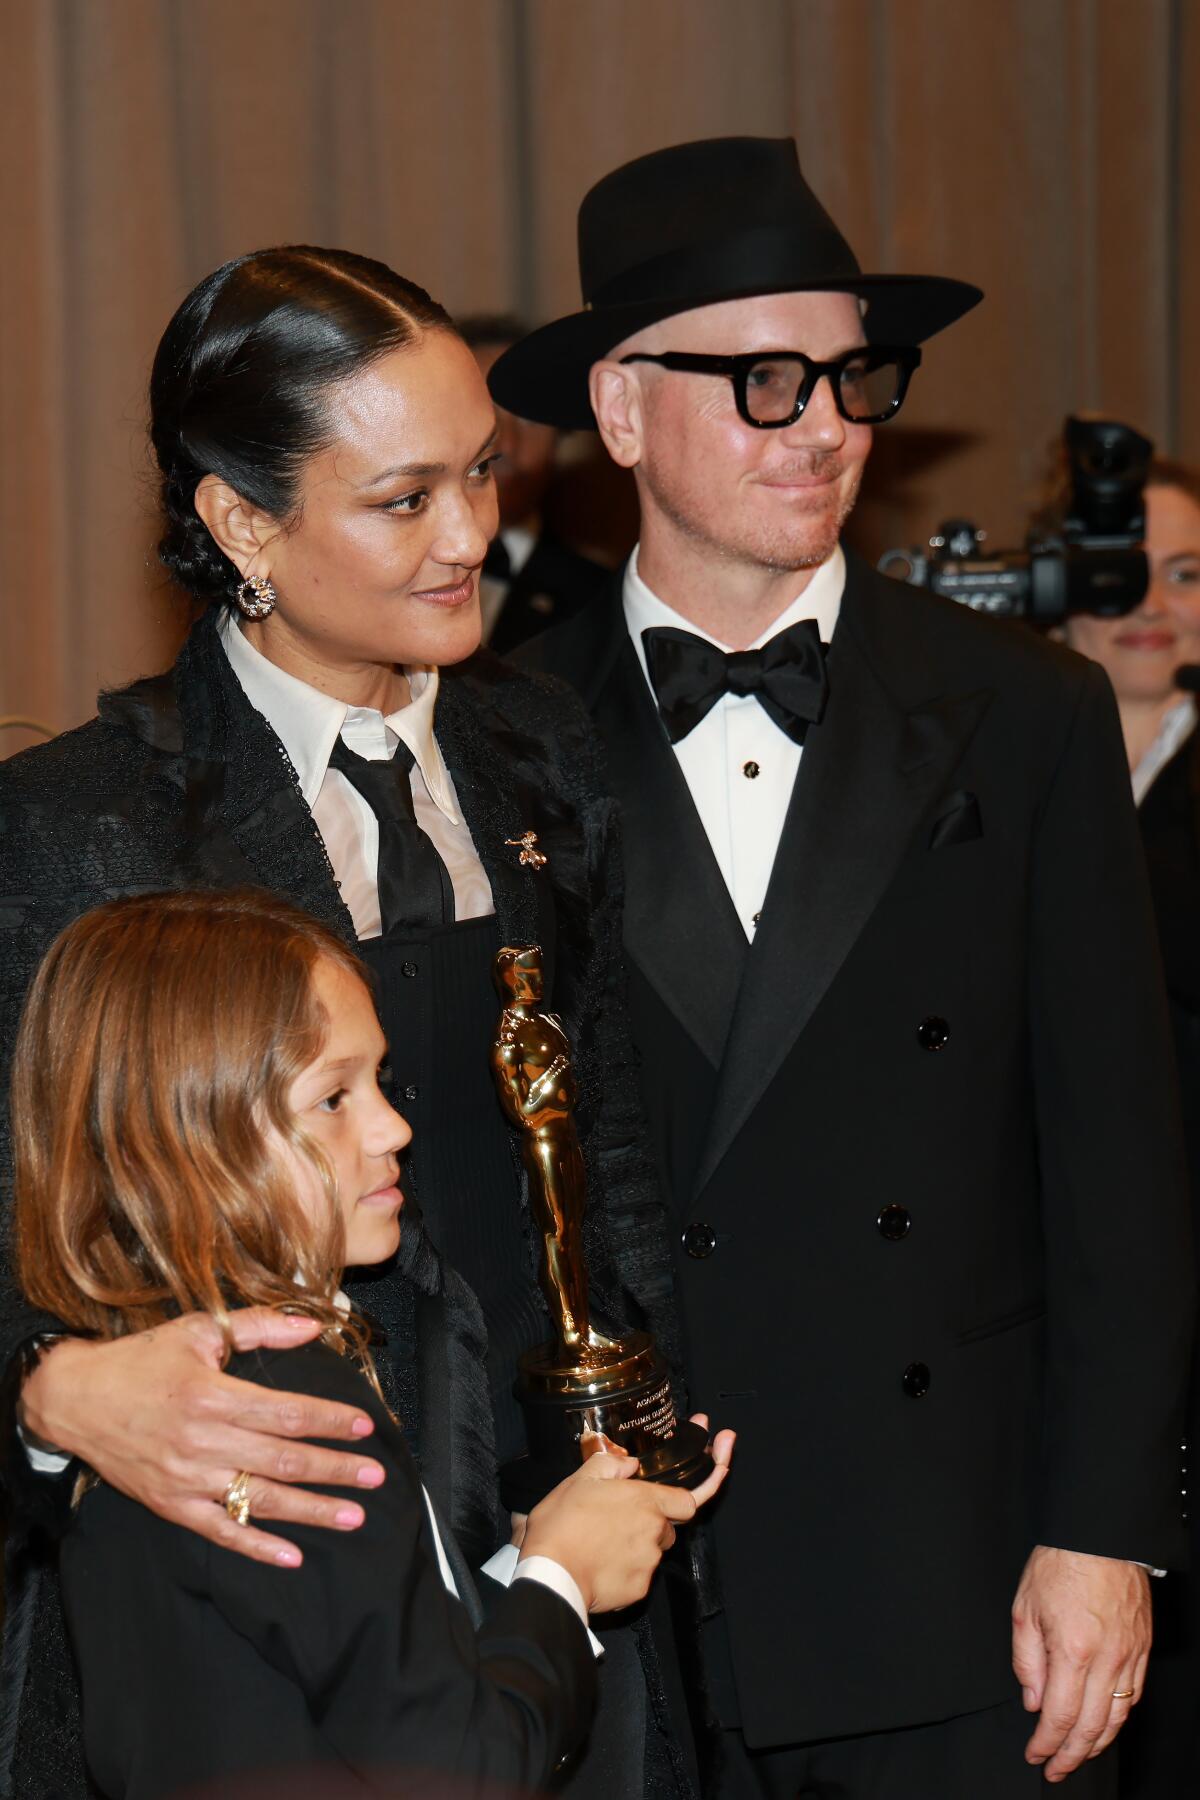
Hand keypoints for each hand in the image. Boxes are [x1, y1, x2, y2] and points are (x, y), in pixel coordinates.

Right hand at [19, 1312, 385, 1566]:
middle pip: (283, 1459)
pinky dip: (257, 1545)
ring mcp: (187, 1479)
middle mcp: (203, 1441)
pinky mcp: (171, 1504)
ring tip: (353, 1515)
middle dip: (335, 1469)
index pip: (288, 1413)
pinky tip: (292, 1555)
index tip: (365, 1427)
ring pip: (261, 1499)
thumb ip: (260, 1327)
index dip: (330, 1421)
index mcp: (214, 1395)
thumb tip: (312, 1325)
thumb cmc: (142, 1360)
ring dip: (312, 1511)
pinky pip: (221, 1531)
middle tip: (376, 1476)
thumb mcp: (199, 1330)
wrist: (75, 1399)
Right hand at [520, 1417, 732, 1612]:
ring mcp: (648, 1564)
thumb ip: (611, 1465)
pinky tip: (597, 1560)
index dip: (697, 1489)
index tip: (716, 1467)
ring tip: (596, 1538)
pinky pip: (637, 1574)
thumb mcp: (580, 1480)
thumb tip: (629, 1466)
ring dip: (632, 1543)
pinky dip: (622, 1567)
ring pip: (650, 1550)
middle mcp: (654, 1533)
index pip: (689, 1499)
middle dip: (648, 1519)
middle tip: (614, 1515)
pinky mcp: (637, 1590)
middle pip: (666, 1525)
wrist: (550, 1577)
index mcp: (645, 1502)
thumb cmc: (562, 1527)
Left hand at [1012, 1545, 1150, 1779]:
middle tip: (1055, 1769)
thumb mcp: (1024, 1608)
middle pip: (1091, 1727)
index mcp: (1072, 1650)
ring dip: (1097, 1744)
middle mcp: (1105, 1659)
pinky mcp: (1142, 1648)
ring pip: (1117, 1717)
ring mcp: (1129, 1655)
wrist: (1099, 1534)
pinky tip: (1105, 1724)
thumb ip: (1026, 1660)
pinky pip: (1133, 1694)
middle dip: (1071, 1755)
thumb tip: (1033, 1700)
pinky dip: (1118, 1718)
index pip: (1059, 1715)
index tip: (1035, 1755)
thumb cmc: (1060, 1563)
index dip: (1046, 1743)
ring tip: (1078, 1755)